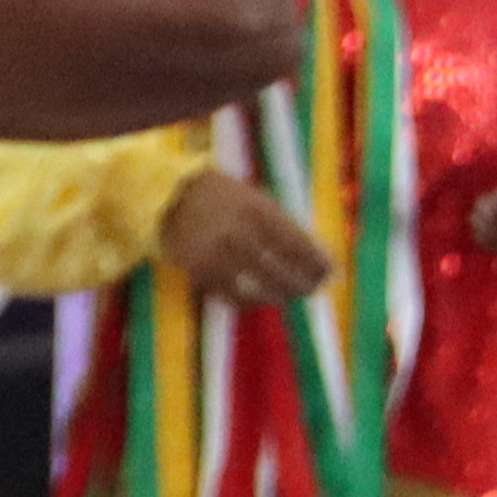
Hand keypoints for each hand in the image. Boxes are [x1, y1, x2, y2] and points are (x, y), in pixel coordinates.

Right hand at [157, 167, 335, 306]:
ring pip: (259, 289)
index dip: (317, 263)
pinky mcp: (201, 272)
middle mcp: (239, 235)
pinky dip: (250, 300)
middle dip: (302, 284)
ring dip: (279, 295)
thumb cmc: (222, 196)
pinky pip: (233, 295)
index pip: (299, 246)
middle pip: (282, 271)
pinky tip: (259, 297)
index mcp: (259, 212)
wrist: (168, 197)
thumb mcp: (256, 200)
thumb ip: (284, 225)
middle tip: (312, 289)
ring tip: (288, 295)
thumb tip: (318, 255)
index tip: (328, 273)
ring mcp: (219, 256)